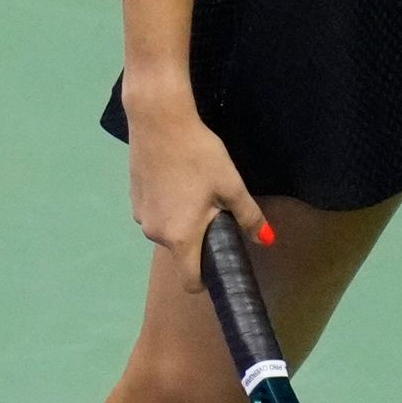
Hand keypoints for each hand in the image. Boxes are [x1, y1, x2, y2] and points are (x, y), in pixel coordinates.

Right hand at [123, 93, 265, 272]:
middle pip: (180, 252)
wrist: (159, 121)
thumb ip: (249, 218)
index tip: (220, 261)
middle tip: (214, 209)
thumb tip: (267, 241)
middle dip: (198, 239)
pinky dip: (168, 207)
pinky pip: (156, 215)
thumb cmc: (198, 156)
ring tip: (196, 190)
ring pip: (167, 232)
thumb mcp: (231, 186)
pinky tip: (177, 180)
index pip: (190, 281)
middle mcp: (155, 234)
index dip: (207, 279)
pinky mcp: (133, 199)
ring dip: (182, 222)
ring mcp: (140, 216)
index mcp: (180, 238)